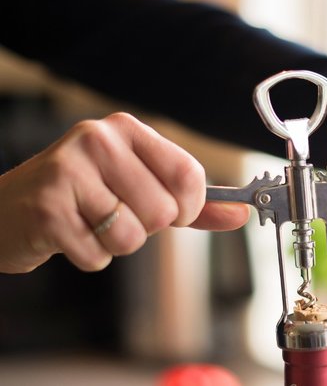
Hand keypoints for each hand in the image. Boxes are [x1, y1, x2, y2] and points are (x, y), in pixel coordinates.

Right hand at [0, 112, 248, 272]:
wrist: (7, 209)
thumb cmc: (83, 197)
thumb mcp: (141, 188)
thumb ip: (194, 204)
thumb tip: (242, 213)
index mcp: (127, 130)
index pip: (189, 175)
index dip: (188, 207)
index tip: (172, 212)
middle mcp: (98, 139)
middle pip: (163, 211)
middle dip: (146, 228)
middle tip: (114, 214)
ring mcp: (68, 170)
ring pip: (132, 236)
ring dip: (116, 244)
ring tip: (90, 223)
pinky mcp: (47, 208)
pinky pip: (98, 255)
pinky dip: (89, 256)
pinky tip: (69, 234)